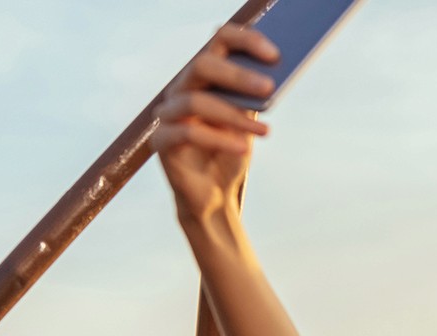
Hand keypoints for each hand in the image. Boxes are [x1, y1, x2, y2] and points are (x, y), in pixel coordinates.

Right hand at [151, 24, 278, 223]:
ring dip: (233, 114)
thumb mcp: (249, 121)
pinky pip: (186, 133)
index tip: (274, 55)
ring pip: (195, 101)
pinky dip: (219, 139)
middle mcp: (182, 89)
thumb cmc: (232, 151)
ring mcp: (168, 114)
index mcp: (204, 76)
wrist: (215, 194)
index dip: (245, 41)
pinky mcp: (161, 142)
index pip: (218, 41)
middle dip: (237, 75)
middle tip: (269, 87)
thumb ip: (255, 97)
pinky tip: (243, 147)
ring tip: (264, 131)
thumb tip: (272, 76)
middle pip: (201, 64)